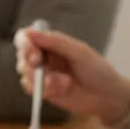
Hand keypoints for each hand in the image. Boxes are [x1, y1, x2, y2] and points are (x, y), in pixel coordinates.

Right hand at [14, 28, 129, 123]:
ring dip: (39, 78)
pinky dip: (43, 89)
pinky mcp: (44, 91)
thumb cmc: (97, 70)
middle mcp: (45, 58)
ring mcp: (43, 75)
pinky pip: (31, 89)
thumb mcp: (79, 52)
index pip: (28, 37)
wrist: (107, 97)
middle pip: (22, 55)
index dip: (24, 41)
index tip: (30, 47)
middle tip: (39, 63)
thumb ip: (55, 41)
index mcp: (52, 43)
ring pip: (25, 73)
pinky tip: (61, 89)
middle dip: (29, 60)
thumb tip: (29, 32)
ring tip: (63, 82)